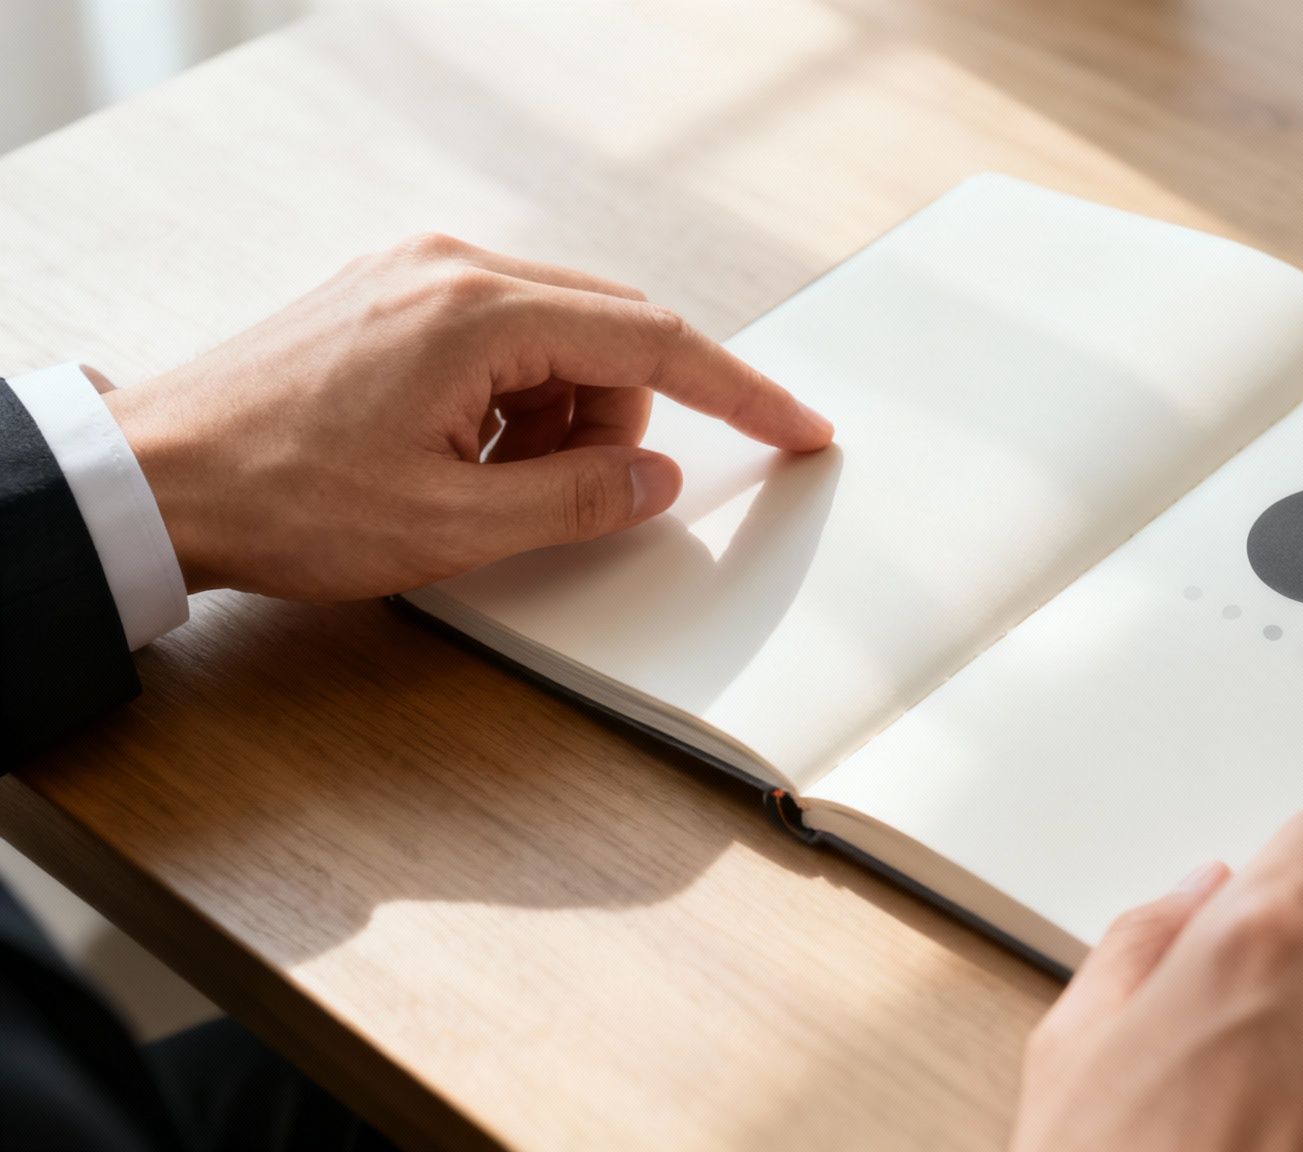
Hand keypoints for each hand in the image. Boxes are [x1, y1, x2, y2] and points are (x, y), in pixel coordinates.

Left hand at [102, 234, 832, 599]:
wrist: (152, 479)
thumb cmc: (282, 500)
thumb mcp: (450, 527)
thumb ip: (577, 500)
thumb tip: (660, 480)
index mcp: (478, 314)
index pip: (654, 342)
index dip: (741, 392)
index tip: (799, 427)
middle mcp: (454, 269)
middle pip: (611, 334)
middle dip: (621, 423)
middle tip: (575, 496)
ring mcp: (419, 273)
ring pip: (561, 338)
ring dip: (561, 418)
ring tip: (486, 484)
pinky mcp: (394, 294)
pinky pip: (504, 339)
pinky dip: (515, 401)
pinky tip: (460, 453)